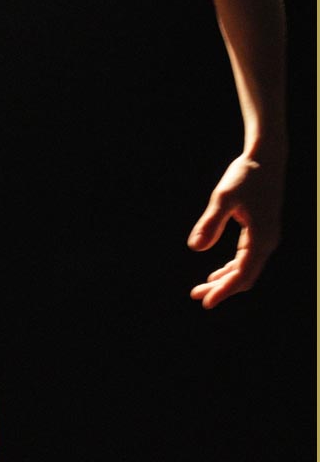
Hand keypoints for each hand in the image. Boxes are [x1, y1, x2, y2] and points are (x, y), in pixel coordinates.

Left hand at [187, 153, 283, 308]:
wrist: (265, 159)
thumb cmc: (245, 175)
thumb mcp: (223, 197)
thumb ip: (210, 222)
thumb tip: (195, 248)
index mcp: (261, 238)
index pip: (242, 274)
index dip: (224, 291)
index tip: (206, 303)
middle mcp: (267, 242)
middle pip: (244, 276)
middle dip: (222, 289)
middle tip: (197, 297)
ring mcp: (265, 238)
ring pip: (245, 268)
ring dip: (225, 280)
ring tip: (201, 289)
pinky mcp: (260, 231)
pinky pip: (246, 258)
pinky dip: (231, 269)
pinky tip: (215, 275)